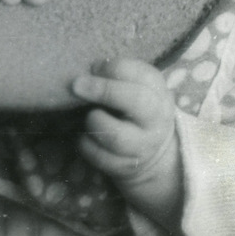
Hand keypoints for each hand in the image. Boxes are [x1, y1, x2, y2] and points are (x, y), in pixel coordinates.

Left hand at [72, 59, 181, 229]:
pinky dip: (86, 143)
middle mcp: (155, 119)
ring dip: (94, 121)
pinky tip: (85, 134)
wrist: (152, 149)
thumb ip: (117, 75)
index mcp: (157, 91)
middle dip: (104, 90)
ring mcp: (142, 146)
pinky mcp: (125, 167)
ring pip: (116, 135)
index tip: (93, 67)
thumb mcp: (134, 86)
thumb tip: (91, 70)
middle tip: (77, 85)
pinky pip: (100, 156)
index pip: (142, 75)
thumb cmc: (133, 106)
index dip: (114, 69)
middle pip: (137, 101)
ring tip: (88, 116)